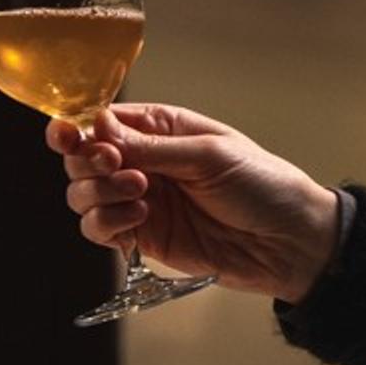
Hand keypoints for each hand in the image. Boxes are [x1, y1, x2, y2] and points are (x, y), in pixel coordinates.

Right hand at [58, 102, 340, 302]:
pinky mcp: (143, 237)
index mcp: (161, 129)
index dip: (80, 128)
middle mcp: (143, 162)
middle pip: (82, 158)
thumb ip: (151, 148)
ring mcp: (139, 201)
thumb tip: (98, 130)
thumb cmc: (264, 185)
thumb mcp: (209, 155)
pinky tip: (140, 217)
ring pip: (83, 194)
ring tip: (139, 193)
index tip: (75, 137)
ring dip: (97, 192)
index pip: (102, 121)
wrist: (290, 243)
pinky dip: (106, 223)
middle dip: (87, 161)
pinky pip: (99, 229)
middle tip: (114, 166)